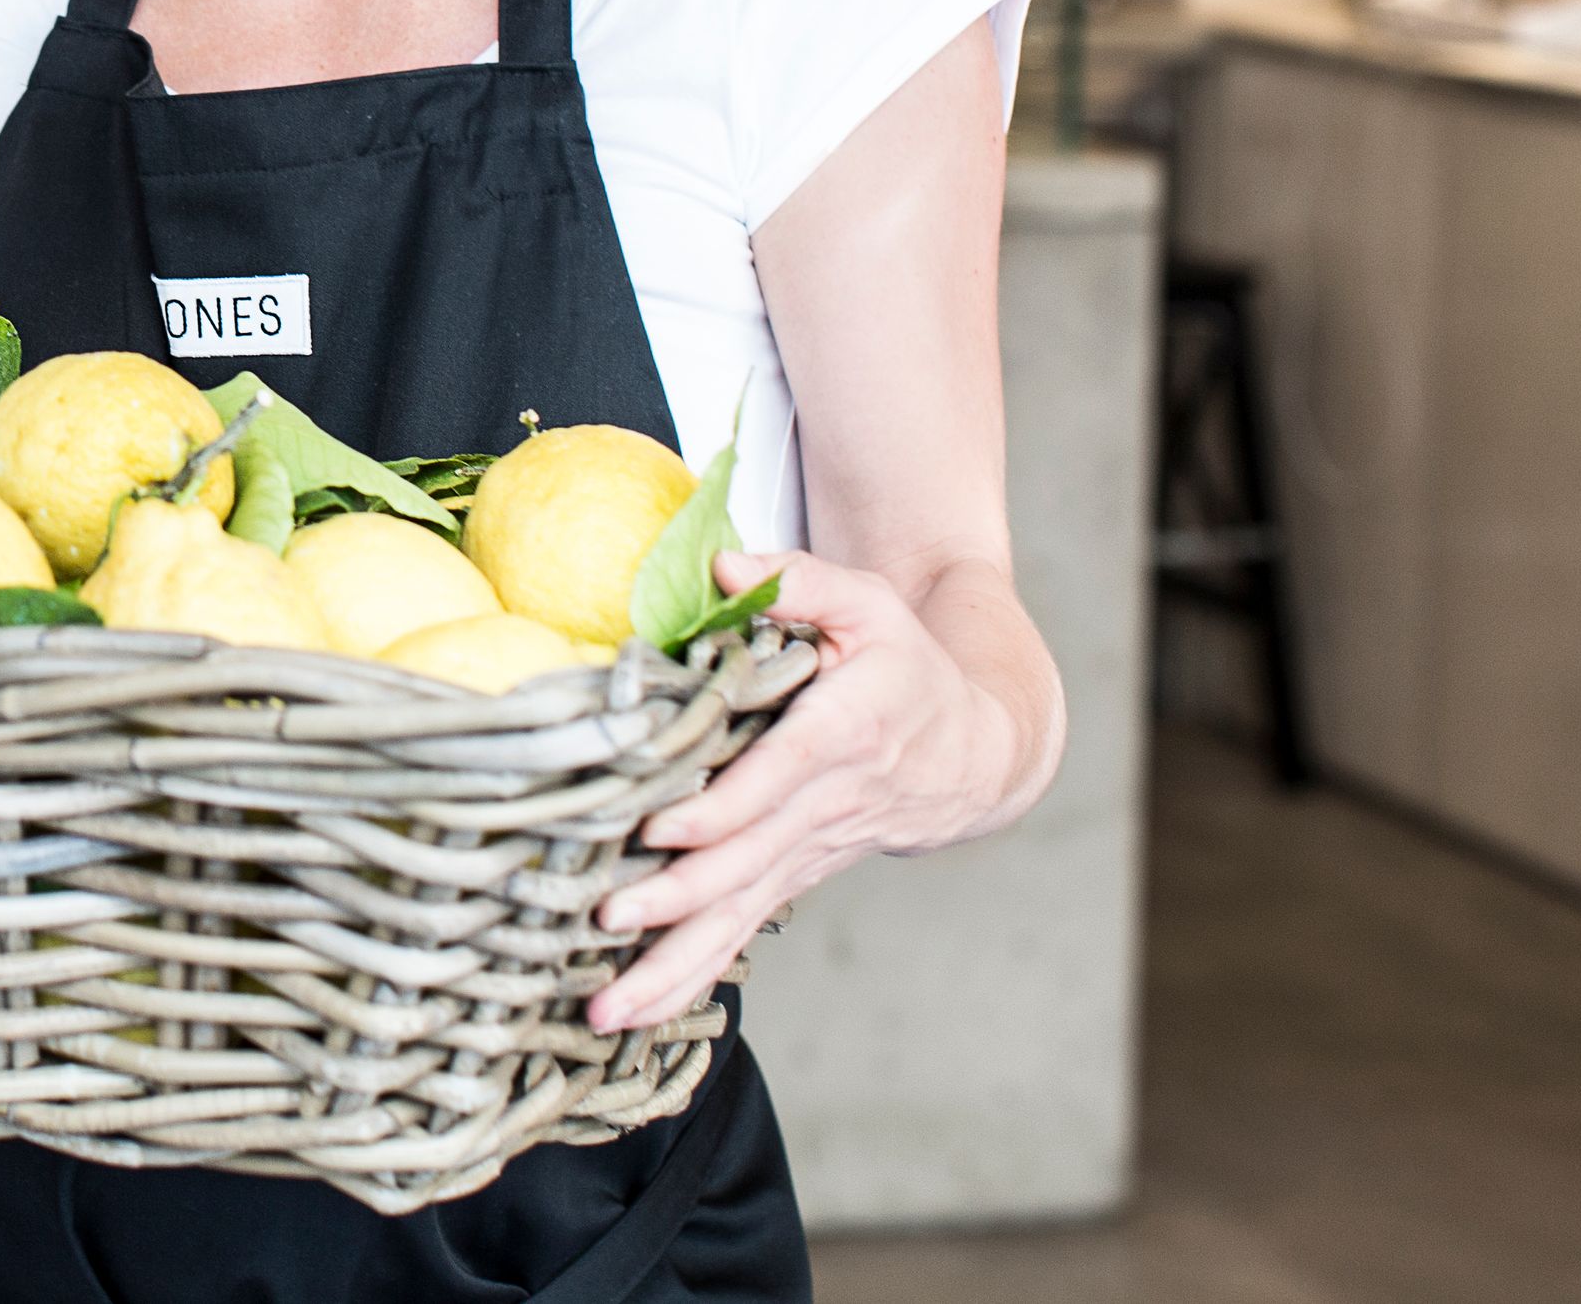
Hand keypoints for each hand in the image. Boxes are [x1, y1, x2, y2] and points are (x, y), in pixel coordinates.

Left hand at [583, 548, 1023, 1033]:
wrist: (974, 749)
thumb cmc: (905, 662)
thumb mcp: (869, 600)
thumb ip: (798, 579)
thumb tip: (722, 567)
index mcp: (842, 735)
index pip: (774, 780)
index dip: (719, 808)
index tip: (657, 828)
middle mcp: (824, 808)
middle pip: (744, 865)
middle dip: (675, 898)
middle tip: (606, 916)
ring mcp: (807, 854)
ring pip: (735, 919)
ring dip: (670, 968)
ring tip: (605, 1012)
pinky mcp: (792, 876)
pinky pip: (737, 933)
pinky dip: (687, 978)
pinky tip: (632, 1013)